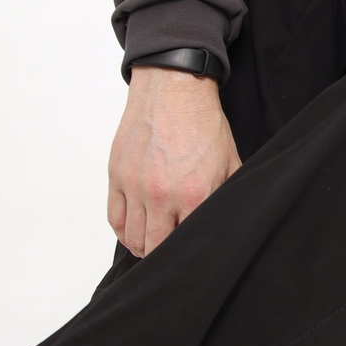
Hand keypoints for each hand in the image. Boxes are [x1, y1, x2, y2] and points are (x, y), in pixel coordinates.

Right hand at [107, 67, 240, 257]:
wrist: (174, 89)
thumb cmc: (203, 124)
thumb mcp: (230, 162)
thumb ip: (227, 195)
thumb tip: (229, 221)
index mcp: (195, 194)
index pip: (186, 243)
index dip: (190, 252)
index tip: (192, 253)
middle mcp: (162, 194)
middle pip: (155, 248)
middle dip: (164, 256)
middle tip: (171, 253)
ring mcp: (135, 186)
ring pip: (132, 238)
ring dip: (143, 246)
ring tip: (153, 243)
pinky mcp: (117, 176)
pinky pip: (114, 219)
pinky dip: (123, 230)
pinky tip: (135, 230)